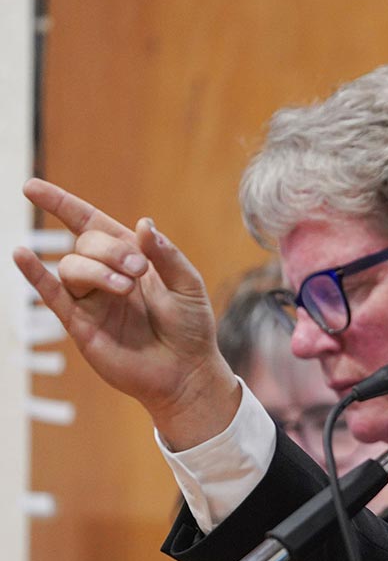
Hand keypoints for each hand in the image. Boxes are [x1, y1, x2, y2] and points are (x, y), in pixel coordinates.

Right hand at [14, 179, 239, 448]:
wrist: (187, 372)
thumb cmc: (191, 329)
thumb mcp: (188, 285)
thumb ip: (165, 254)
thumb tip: (142, 223)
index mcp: (131, 258)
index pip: (90, 224)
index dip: (62, 204)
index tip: (32, 188)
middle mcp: (106, 275)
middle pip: (86, 243)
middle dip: (111, 250)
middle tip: (139, 272)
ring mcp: (91, 300)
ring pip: (73, 267)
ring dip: (97, 270)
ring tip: (126, 288)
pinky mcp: (82, 324)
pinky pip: (52, 296)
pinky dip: (35, 276)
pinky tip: (23, 256)